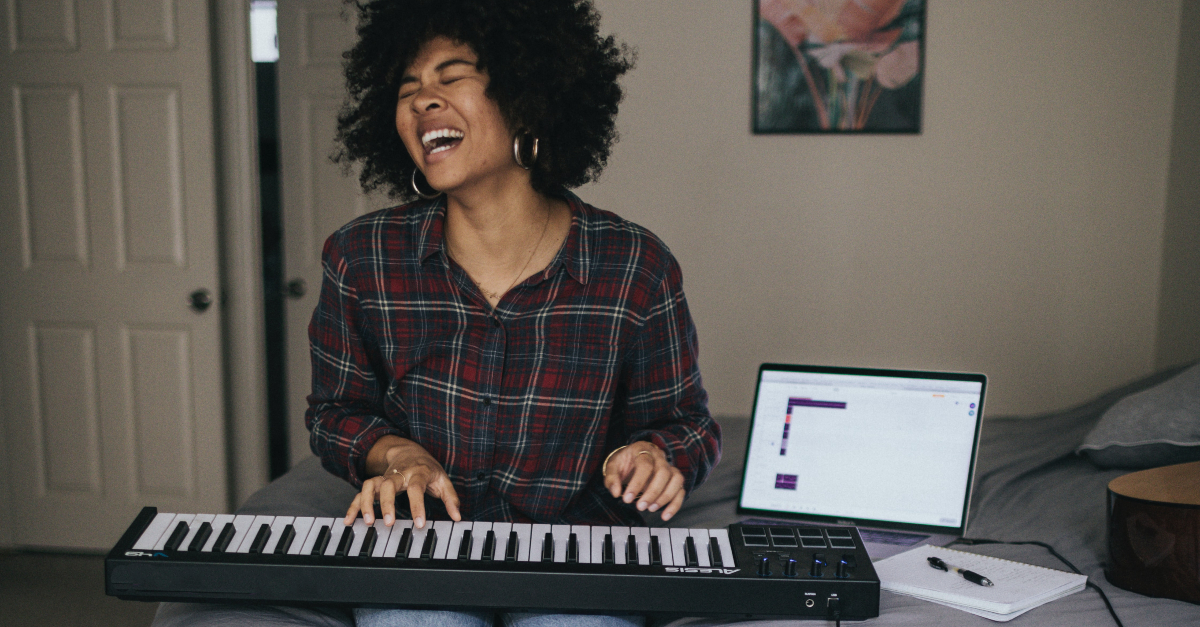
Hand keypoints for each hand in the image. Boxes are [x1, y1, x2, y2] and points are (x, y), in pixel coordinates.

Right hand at [344, 436, 460, 528]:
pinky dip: (354, 506)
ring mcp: (384, 478)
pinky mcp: (374, 484)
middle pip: (389, 484)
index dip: (417, 506)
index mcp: (417, 473)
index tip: (419, 524)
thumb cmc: (427, 468)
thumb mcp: (442, 480)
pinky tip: (349, 520)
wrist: (408, 450)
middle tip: (388, 523)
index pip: (416, 488)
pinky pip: (361, 493)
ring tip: (368, 522)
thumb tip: (458, 516)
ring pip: (370, 485)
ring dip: (367, 503)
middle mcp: (398, 474)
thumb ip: (451, 498)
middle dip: (387, 503)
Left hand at [603, 441, 685, 520]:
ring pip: (676, 479)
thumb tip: (616, 493)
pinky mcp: (674, 479)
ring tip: (651, 509)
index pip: (645, 465)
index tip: (627, 499)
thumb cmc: (623, 463)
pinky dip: (675, 504)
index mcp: (643, 449)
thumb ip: (612, 479)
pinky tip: (665, 515)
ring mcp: (669, 467)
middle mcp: (659, 456)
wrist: (632, 460)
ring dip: (665, 497)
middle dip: (652, 492)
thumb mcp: (612, 467)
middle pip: (663, 472)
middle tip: (640, 506)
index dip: (637, 483)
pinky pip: (680, 490)